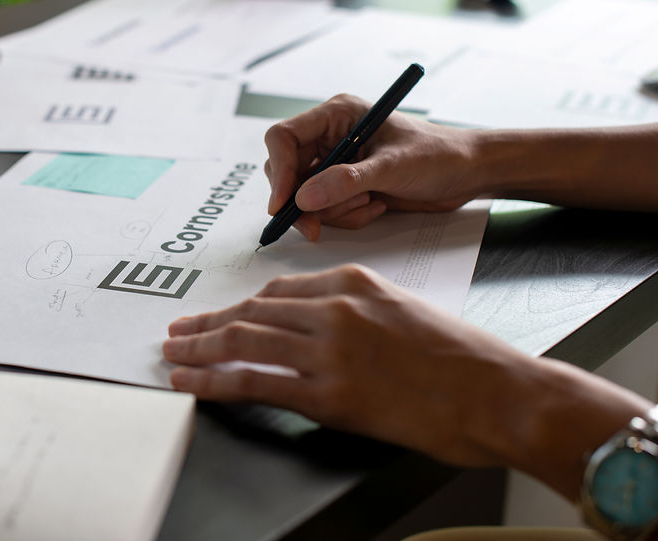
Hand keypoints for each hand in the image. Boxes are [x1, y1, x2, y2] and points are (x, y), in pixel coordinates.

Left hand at [162, 264, 652, 498]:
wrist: (502, 393)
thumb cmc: (464, 358)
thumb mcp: (404, 311)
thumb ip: (356, 310)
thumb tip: (316, 326)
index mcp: (354, 282)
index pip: (278, 290)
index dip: (241, 304)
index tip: (219, 313)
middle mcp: (335, 308)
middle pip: (252, 310)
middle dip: (208, 321)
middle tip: (179, 328)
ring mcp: (329, 350)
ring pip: (242, 339)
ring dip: (198, 347)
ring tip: (172, 353)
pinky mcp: (329, 393)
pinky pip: (254, 380)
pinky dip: (212, 379)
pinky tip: (189, 380)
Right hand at [264, 94, 482, 238]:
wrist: (467, 173)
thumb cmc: (438, 155)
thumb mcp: (392, 167)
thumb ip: (346, 181)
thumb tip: (303, 199)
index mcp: (337, 115)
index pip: (283, 138)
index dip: (279, 171)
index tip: (284, 204)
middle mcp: (329, 136)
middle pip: (287, 172)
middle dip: (305, 201)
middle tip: (318, 226)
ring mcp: (335, 162)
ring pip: (304, 196)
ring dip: (333, 211)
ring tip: (370, 204)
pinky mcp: (344, 186)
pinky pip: (324, 209)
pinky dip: (345, 217)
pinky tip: (375, 208)